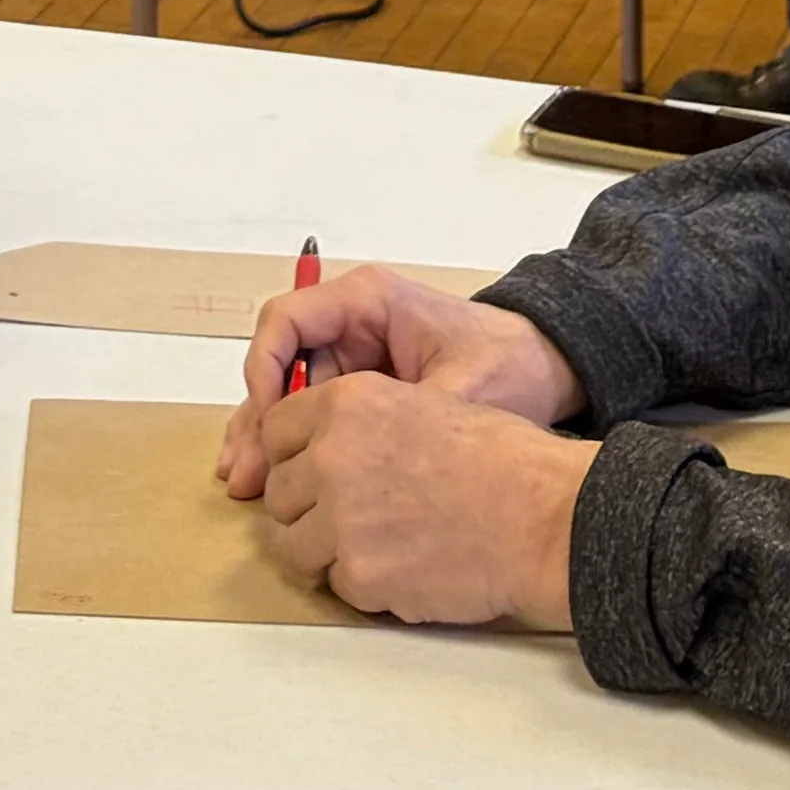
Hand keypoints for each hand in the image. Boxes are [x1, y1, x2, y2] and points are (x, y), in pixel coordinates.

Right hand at [218, 271, 581, 497]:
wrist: (546, 370)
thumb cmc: (508, 364)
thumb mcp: (462, 389)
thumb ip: (410, 413)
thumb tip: (354, 453)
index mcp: (367, 302)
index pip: (288, 320)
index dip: (266, 369)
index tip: (271, 425)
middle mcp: (348, 325)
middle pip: (279, 364)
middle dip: (258, 420)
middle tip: (244, 474)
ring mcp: (350, 358)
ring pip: (288, 396)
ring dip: (264, 440)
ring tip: (243, 486)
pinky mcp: (358, 393)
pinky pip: (310, 416)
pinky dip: (290, 449)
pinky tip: (269, 485)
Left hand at [235, 373, 594, 630]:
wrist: (544, 517)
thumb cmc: (503, 463)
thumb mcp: (423, 404)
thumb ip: (360, 425)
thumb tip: (317, 452)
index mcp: (348, 403)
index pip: (275, 430)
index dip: (297, 455)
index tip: (316, 472)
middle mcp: (332, 455)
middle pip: (279, 492)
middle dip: (309, 508)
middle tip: (358, 516)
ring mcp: (340, 519)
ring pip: (295, 545)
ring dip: (329, 550)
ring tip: (384, 544)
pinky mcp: (359, 575)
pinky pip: (336, 584)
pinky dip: (364, 584)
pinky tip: (407, 567)